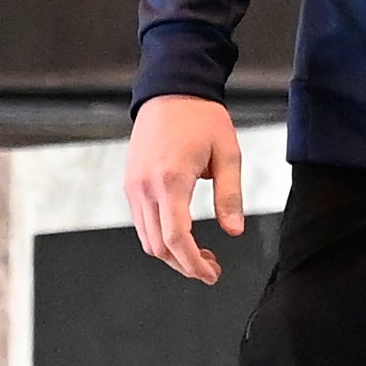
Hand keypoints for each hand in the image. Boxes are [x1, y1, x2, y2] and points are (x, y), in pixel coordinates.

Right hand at [126, 94, 248, 284]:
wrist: (171, 90)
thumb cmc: (202, 118)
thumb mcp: (228, 154)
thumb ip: (230, 196)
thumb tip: (234, 231)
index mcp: (171, 181)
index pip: (177, 239)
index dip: (194, 264)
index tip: (211, 275)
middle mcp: (146, 187)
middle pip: (158, 246)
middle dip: (184, 265)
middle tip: (211, 268)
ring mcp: (133, 186)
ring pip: (146, 238)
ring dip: (171, 254)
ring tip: (201, 253)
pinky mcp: (131, 182)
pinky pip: (141, 221)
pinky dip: (160, 236)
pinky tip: (183, 234)